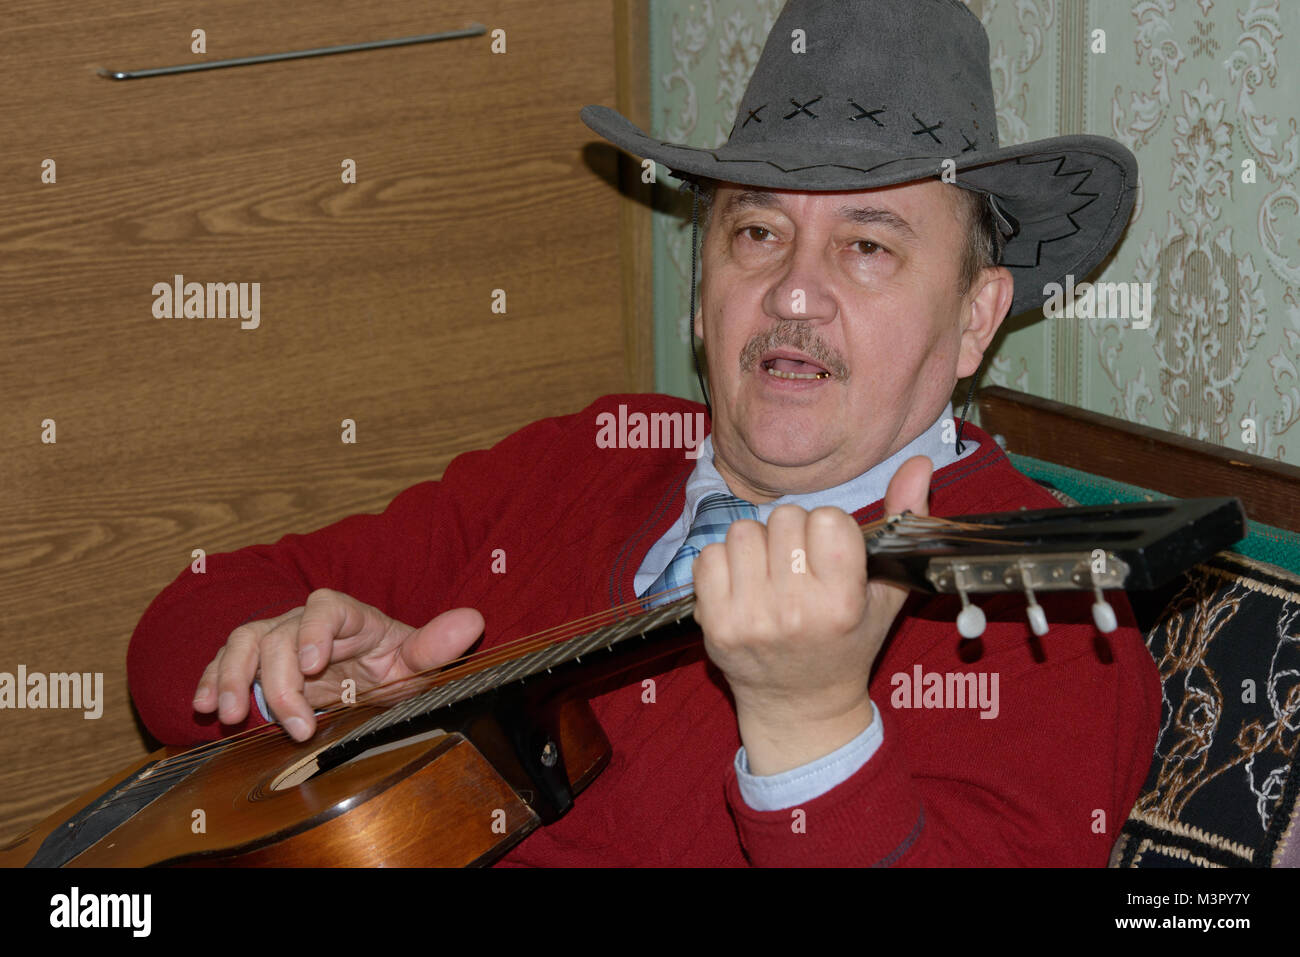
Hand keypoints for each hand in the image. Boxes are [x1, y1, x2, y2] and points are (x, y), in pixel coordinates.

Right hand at [192, 588, 483, 741]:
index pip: (326, 607)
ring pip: (243, 643)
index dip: (314, 630)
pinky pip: (223, 663)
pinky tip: (203, 707)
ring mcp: (276, 638)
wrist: (364, 676)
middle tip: (296, 726)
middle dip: (280, 682)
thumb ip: (437, 645)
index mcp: (349, 616)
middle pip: (279, 634)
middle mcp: (306, 621)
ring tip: (230, 716)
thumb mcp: (416, 662)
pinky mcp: (253, 662)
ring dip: (231, 677)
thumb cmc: (390, 666)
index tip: (314, 664)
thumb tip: (474, 621)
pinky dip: (208, 681)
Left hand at [692, 455, 932, 773]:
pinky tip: (744, 586)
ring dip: (756, 545)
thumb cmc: (849, 642)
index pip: (826, 518)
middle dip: (792, 533)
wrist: (799, 705)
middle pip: (783, 518)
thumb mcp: (886, 590)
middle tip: (799, 566)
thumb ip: (903, 520)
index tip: (830, 553)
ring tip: (771, 574)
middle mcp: (795, 612)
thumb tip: (919, 461)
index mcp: (841, 603)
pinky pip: (707, 555)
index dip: (828, 528)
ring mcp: (750, 619)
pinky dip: (723, 563)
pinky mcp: (714, 624)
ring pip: (742, 532)